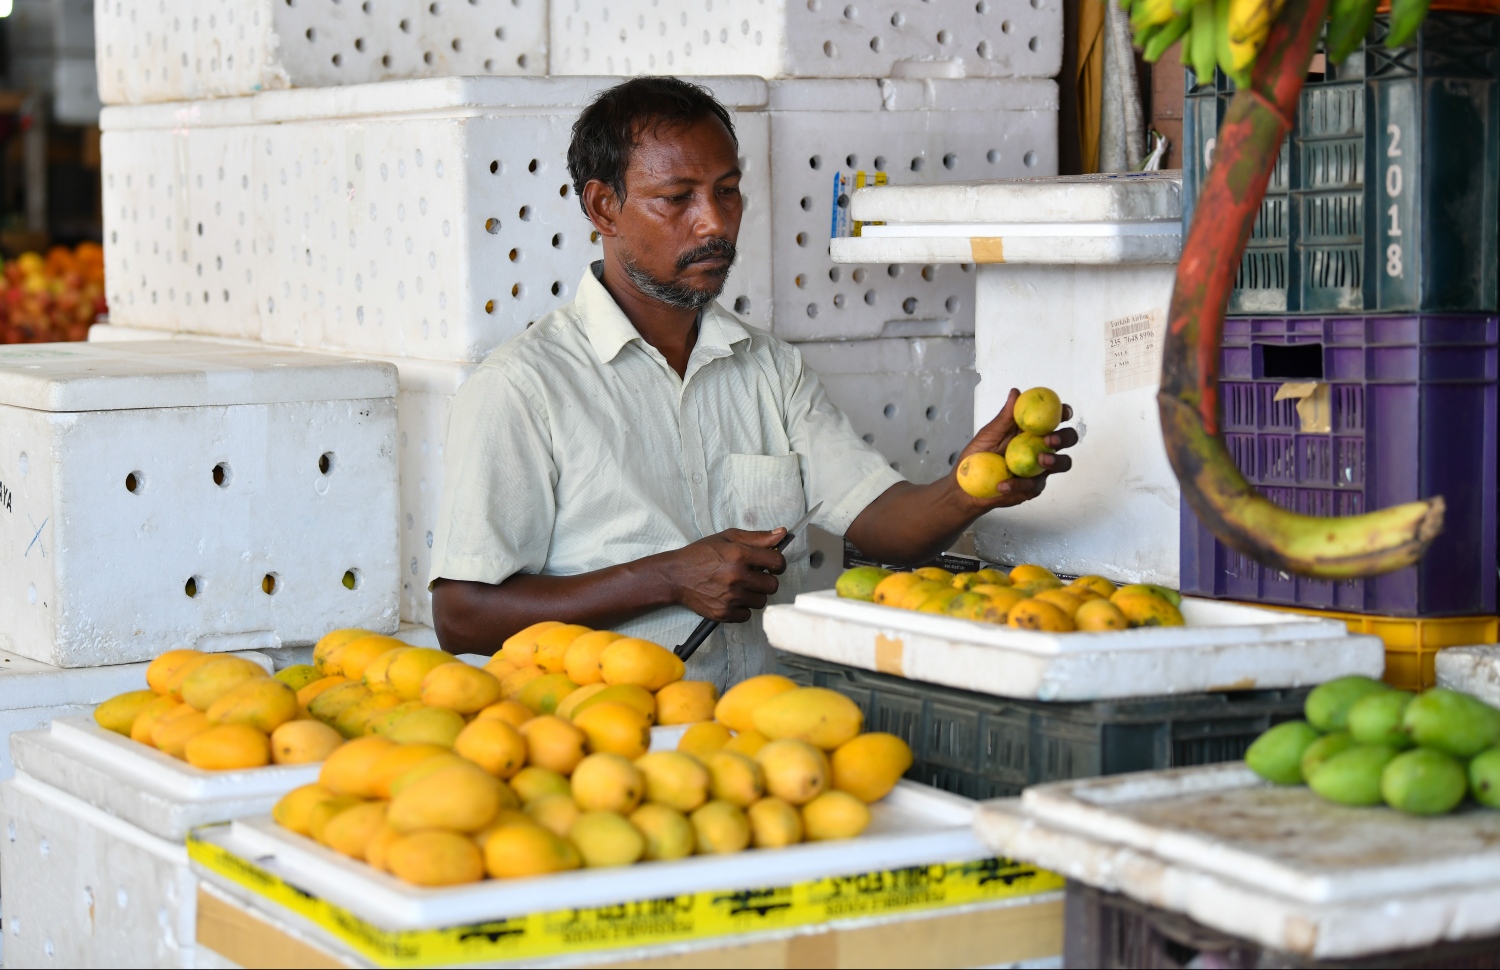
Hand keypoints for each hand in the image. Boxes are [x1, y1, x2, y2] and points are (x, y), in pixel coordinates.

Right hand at [660, 528, 786, 622]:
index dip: (777, 563)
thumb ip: (757, 537)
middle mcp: (737, 577)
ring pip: (761, 601)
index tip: (772, 565)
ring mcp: (730, 597)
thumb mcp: (727, 538)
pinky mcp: (724, 613)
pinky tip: (731, 598)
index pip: (777, 563)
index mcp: (740, 554)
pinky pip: (747, 615)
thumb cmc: (701, 554)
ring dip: (754, 595)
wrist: (675, 576)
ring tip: (740, 587)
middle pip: (772, 585)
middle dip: (765, 580)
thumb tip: (781, 534)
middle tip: (753, 576)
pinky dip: (741, 608)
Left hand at [954, 387, 1077, 508]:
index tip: (1062, 413)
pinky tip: (1003, 485)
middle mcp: (1042, 447)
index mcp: (1034, 430)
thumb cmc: (979, 453)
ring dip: (1055, 461)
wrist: (967, 483)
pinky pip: (1033, 486)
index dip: (1064, 413)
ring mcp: (1041, 468)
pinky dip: (1017, 485)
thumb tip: (1016, 392)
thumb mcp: (990, 433)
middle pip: (1067, 439)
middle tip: (1050, 439)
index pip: (1055, 418)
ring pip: (1062, 463)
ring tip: (1040, 460)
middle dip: (1064, 437)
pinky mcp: (1033, 487)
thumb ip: (1006, 416)